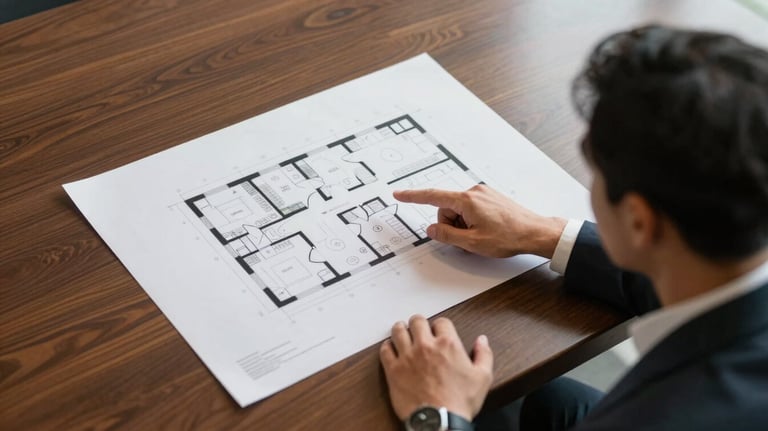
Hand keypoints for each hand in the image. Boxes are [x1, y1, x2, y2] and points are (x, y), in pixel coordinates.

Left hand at [379, 315, 492, 420]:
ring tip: (402, 331)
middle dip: (418, 323)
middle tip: (418, 328)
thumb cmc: (459, 402)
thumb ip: (484, 354)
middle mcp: (425, 346)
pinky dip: (387, 346)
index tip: (438, 331)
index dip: (440, 325)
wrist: (440, 421)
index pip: (441, 321)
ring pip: (398, 331)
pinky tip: (391, 349)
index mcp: (447, 344)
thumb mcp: (483, 377)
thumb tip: (482, 341)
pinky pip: (385, 350)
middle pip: (417, 321)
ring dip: (400, 329)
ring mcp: (407, 357)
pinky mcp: (393, 370)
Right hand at [394, 184, 566, 257]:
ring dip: (463, 225)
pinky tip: (487, 230)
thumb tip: (432, 229)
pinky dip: (472, 221)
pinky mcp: (490, 197)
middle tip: (467, 240)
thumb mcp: (472, 243)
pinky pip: (471, 208)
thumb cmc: (508, 237)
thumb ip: (447, 235)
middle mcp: (474, 192)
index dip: (413, 197)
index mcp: (466, 200)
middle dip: (451, 225)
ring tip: (480, 236)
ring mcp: (483, 193)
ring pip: (459, 210)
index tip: (398, 194)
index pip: (432, 196)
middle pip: (447, 208)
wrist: (535, 232)